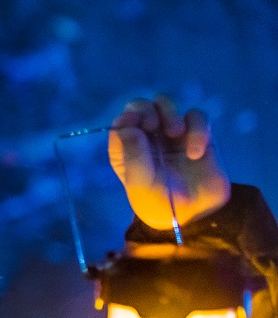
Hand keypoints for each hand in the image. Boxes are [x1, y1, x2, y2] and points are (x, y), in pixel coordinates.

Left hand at [108, 94, 230, 229]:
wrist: (196, 214)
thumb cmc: (161, 203)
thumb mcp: (142, 185)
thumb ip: (134, 157)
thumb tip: (129, 129)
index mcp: (126, 150)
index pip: (121, 122)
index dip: (128, 118)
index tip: (139, 128)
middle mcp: (146, 138)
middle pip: (140, 106)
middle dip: (146, 109)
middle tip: (154, 125)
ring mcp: (170, 133)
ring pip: (165, 103)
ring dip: (170, 112)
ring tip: (175, 133)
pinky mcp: (196, 133)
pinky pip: (196, 116)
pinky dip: (197, 129)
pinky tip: (196, 153)